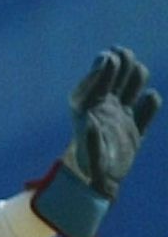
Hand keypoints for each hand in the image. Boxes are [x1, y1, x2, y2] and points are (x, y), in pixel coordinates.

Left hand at [31, 46, 160, 236]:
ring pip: (129, 90)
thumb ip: (91, 140)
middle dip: (117, 65)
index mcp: (86, 111)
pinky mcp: (134, 130)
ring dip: (133, 77)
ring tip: (136, 66)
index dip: (102, 71)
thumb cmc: (88, 171)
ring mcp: (119, 118)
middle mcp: (102, 110)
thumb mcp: (88, 156)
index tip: (109, 57)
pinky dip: (149, 106)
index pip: (95, 86)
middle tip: (122, 52)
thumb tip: (89, 122)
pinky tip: (150, 99)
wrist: (99, 184)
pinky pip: (145, 113)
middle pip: (112, 81)